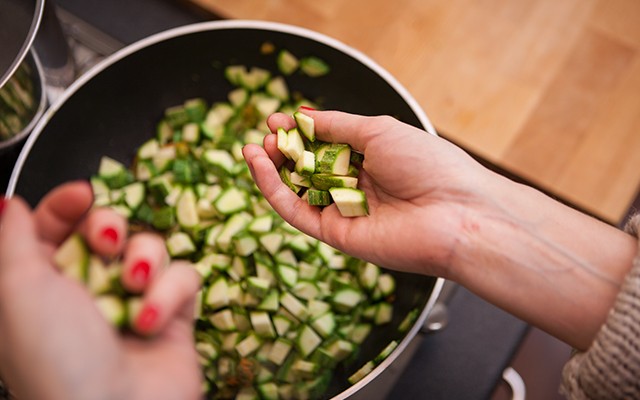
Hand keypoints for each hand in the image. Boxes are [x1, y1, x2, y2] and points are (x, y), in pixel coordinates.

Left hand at [0, 182, 201, 399]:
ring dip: (144, 261)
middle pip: (107, 227)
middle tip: (107, 243)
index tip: (82, 195)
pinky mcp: (173, 312)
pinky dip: (168, 293)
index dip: (67, 206)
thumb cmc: (57, 355)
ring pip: (150, 246)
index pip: (54, 226)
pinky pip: (182, 275)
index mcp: (42, 285)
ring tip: (133, 288)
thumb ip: (12, 236)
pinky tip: (151, 321)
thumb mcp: (18, 289)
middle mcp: (88, 291)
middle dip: (110, 228)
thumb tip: (5, 203)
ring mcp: (134, 300)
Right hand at [244, 109, 637, 349]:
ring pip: (296, 190)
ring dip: (272, 169)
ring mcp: (344, 210)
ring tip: (254, 149)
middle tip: (265, 136)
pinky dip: (274, 190)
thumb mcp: (377, 131)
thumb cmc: (428, 164)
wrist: (456, 213)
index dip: (298, 132)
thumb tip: (302, 115)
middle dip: (283, 150)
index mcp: (371, 158)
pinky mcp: (336, 234)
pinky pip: (296, 211)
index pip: (324, 144)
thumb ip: (335, 125)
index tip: (276, 119)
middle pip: (306, 168)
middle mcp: (355, 185)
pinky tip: (262, 167)